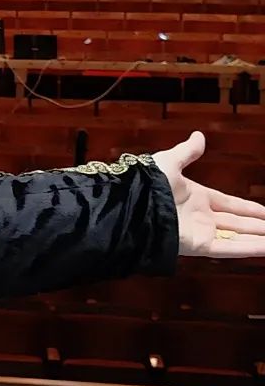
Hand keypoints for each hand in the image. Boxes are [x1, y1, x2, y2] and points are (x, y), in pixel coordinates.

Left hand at [152, 131, 264, 257]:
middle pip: (237, 223)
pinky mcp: (199, 246)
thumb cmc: (148, 183)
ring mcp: (201, 232)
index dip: (249, 209)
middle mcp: (201, 216)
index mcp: (196, 197)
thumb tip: (198, 136)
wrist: (133, 206)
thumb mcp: (170, 163)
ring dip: (259, 239)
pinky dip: (250, 249)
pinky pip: (229, 249)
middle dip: (258, 226)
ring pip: (238, 238)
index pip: (230, 204)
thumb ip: (187, 152)